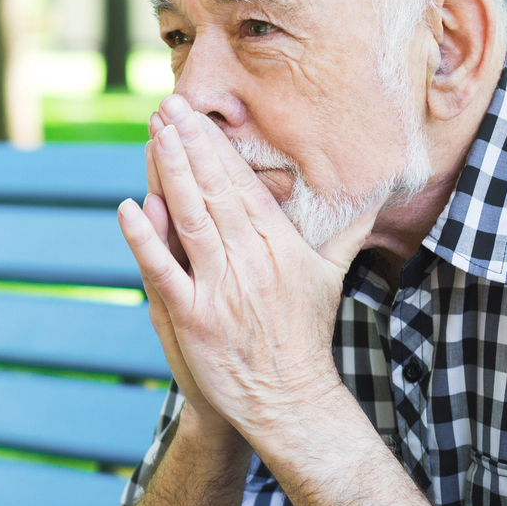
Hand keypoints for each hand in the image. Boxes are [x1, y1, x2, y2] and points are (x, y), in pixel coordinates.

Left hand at [117, 98, 374, 451]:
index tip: (195, 115)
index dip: (216, 147)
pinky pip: (164, 270)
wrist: (291, 400)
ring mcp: (221, 289)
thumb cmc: (306, 336)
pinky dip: (145, 238)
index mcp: (281, 245)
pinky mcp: (194, 318)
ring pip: (191, 218)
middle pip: (215, 191)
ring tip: (155, 135)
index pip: (243, 184)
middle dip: (190, 144)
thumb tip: (378, 195)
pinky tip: (128, 207)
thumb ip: (348, 232)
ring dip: (171, 173)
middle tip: (168, 105)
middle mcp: (252, 260)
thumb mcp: (331, 277)